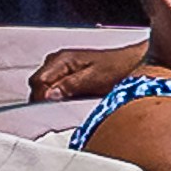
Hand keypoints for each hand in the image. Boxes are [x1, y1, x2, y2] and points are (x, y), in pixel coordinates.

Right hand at [29, 43, 143, 101]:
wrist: (132, 63)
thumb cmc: (117, 68)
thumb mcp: (93, 79)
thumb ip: (69, 86)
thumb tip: (49, 95)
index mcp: (61, 59)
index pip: (38, 81)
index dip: (41, 98)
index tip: (48, 110)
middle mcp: (58, 61)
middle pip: (38, 85)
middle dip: (45, 100)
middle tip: (59, 111)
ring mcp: (61, 68)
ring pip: (44, 88)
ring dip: (51, 99)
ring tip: (69, 105)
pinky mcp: (67, 75)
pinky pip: (54, 88)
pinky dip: (59, 97)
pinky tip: (72, 101)